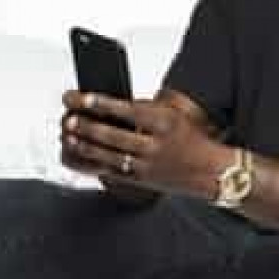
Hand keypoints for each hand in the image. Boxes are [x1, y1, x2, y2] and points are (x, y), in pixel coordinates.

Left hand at [60, 91, 229, 199]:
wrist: (209, 170)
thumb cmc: (189, 137)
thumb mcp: (174, 116)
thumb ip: (146, 110)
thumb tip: (110, 106)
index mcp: (166, 122)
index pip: (129, 111)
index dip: (104, 104)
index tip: (84, 97)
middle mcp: (156, 144)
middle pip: (114, 135)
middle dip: (88, 126)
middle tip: (68, 118)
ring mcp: (148, 165)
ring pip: (109, 154)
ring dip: (86, 145)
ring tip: (69, 135)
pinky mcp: (141, 180)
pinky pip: (111, 171)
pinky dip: (93, 162)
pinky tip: (81, 153)